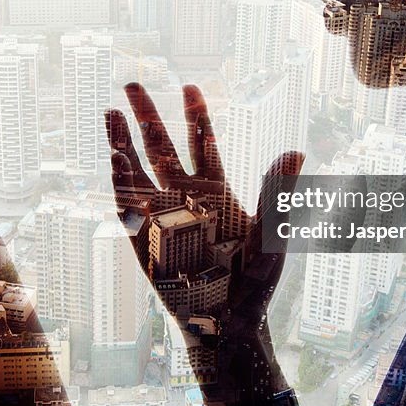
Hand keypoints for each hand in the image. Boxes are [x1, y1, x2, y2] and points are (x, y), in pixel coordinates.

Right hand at [105, 83, 306, 405]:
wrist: (229, 322)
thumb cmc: (255, 280)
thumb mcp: (273, 233)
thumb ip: (278, 192)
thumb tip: (296, 151)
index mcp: (217, 190)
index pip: (202, 143)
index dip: (196, 115)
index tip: (190, 85)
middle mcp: (185, 196)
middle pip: (161, 146)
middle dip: (147, 116)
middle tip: (133, 82)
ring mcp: (161, 216)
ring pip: (138, 170)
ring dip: (123, 142)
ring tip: (110, 112)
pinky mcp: (144, 240)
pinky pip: (127, 207)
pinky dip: (119, 181)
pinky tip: (112, 157)